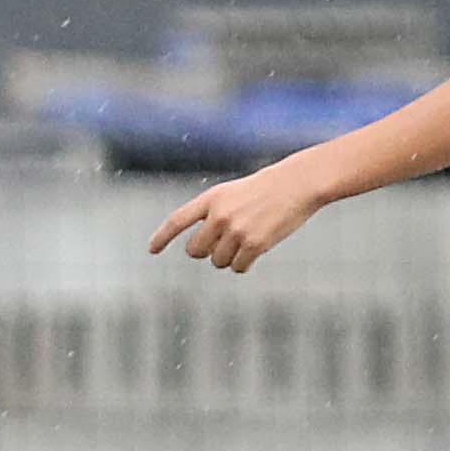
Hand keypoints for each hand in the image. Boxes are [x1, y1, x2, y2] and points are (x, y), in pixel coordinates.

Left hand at [146, 161, 322, 272]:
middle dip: (205, 252)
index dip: (162, 237)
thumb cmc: (265, 188)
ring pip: (217, 261)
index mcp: (211, 199)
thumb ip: (212, 214)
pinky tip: (254, 252)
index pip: (177, 221)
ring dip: (228, 258)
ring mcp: (236, 231)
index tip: (152, 250)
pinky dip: (243, 265)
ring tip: (245, 240)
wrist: (298, 183)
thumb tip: (201, 249)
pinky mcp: (255, 244)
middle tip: (221, 244)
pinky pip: (238, 267)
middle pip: (195, 250)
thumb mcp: (231, 193)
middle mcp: (219, 215)